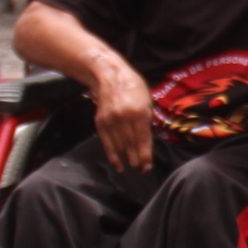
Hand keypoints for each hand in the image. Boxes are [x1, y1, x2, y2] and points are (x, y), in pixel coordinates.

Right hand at [89, 54, 155, 172]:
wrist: (110, 76)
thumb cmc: (133, 88)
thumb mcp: (147, 102)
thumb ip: (147, 122)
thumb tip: (147, 144)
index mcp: (139, 112)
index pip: (143, 139)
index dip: (145, 156)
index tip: (147, 167)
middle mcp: (124, 117)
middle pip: (131, 145)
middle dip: (137, 160)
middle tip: (142, 171)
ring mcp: (111, 120)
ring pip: (120, 146)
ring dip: (127, 160)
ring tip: (132, 168)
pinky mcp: (101, 122)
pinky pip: (107, 143)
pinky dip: (113, 156)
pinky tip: (118, 165)